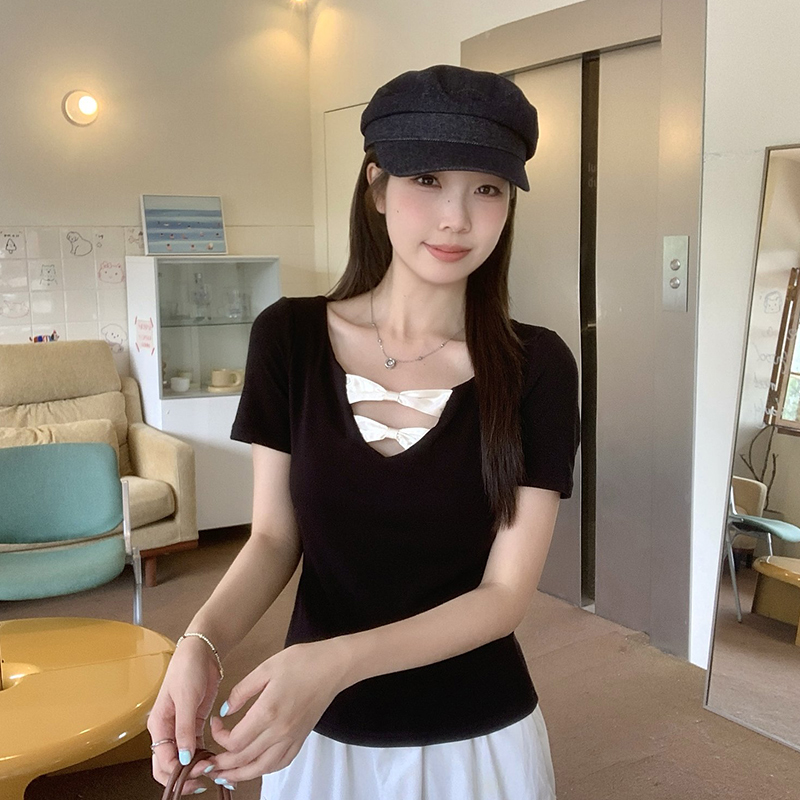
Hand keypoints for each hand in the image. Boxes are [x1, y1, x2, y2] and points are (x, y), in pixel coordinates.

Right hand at [148, 637, 223, 793]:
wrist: (201, 650)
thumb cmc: (188, 668)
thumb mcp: (186, 698)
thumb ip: (184, 728)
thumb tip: (181, 759)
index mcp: (158, 725)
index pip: (161, 761)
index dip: (178, 772)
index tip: (198, 772)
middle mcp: (167, 730)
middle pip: (168, 765)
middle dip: (184, 777)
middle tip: (204, 778)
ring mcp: (181, 728)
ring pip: (182, 759)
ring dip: (194, 769)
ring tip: (213, 771)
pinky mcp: (195, 723)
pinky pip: (195, 747)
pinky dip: (202, 756)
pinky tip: (213, 760)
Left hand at [206, 641, 349, 783]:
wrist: (333, 667)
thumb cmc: (302, 662)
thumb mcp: (266, 668)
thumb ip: (241, 691)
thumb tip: (225, 711)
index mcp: (268, 711)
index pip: (235, 741)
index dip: (219, 738)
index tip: (216, 724)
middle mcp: (280, 731)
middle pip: (244, 760)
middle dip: (222, 764)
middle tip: (208, 762)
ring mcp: (292, 737)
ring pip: (261, 768)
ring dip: (240, 775)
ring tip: (224, 776)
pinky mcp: (301, 739)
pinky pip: (280, 763)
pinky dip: (264, 770)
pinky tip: (254, 767)